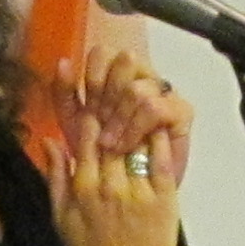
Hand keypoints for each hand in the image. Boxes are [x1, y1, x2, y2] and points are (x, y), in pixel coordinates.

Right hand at [53, 44, 185, 245]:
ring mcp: (134, 191)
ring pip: (137, 139)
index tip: (90, 74)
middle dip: (115, 95)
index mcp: (80, 185)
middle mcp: (105, 183)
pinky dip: (162, 138)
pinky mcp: (160, 201)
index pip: (85, 131)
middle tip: (122, 64)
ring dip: (139, 109)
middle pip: (112, 128)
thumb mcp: (60, 217)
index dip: (88, 100)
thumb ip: (55, 177)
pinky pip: (162, 161)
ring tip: (145, 82)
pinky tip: (165, 117)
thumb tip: (49, 141)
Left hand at [64, 41, 192, 191]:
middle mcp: (141, 76)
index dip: (91, 78)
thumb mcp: (73, 123)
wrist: (127, 192)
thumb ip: (64, 94)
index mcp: (115, 73)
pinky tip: (128, 146)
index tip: (86, 108)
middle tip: (99, 125)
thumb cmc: (101, 157)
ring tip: (111, 144)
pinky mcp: (180, 111)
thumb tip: (63, 62)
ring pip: (137, 87)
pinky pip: (156, 108)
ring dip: (119, 119)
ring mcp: (162, 91)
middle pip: (125, 60)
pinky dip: (136, 129)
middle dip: (106, 96)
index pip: (102, 53)